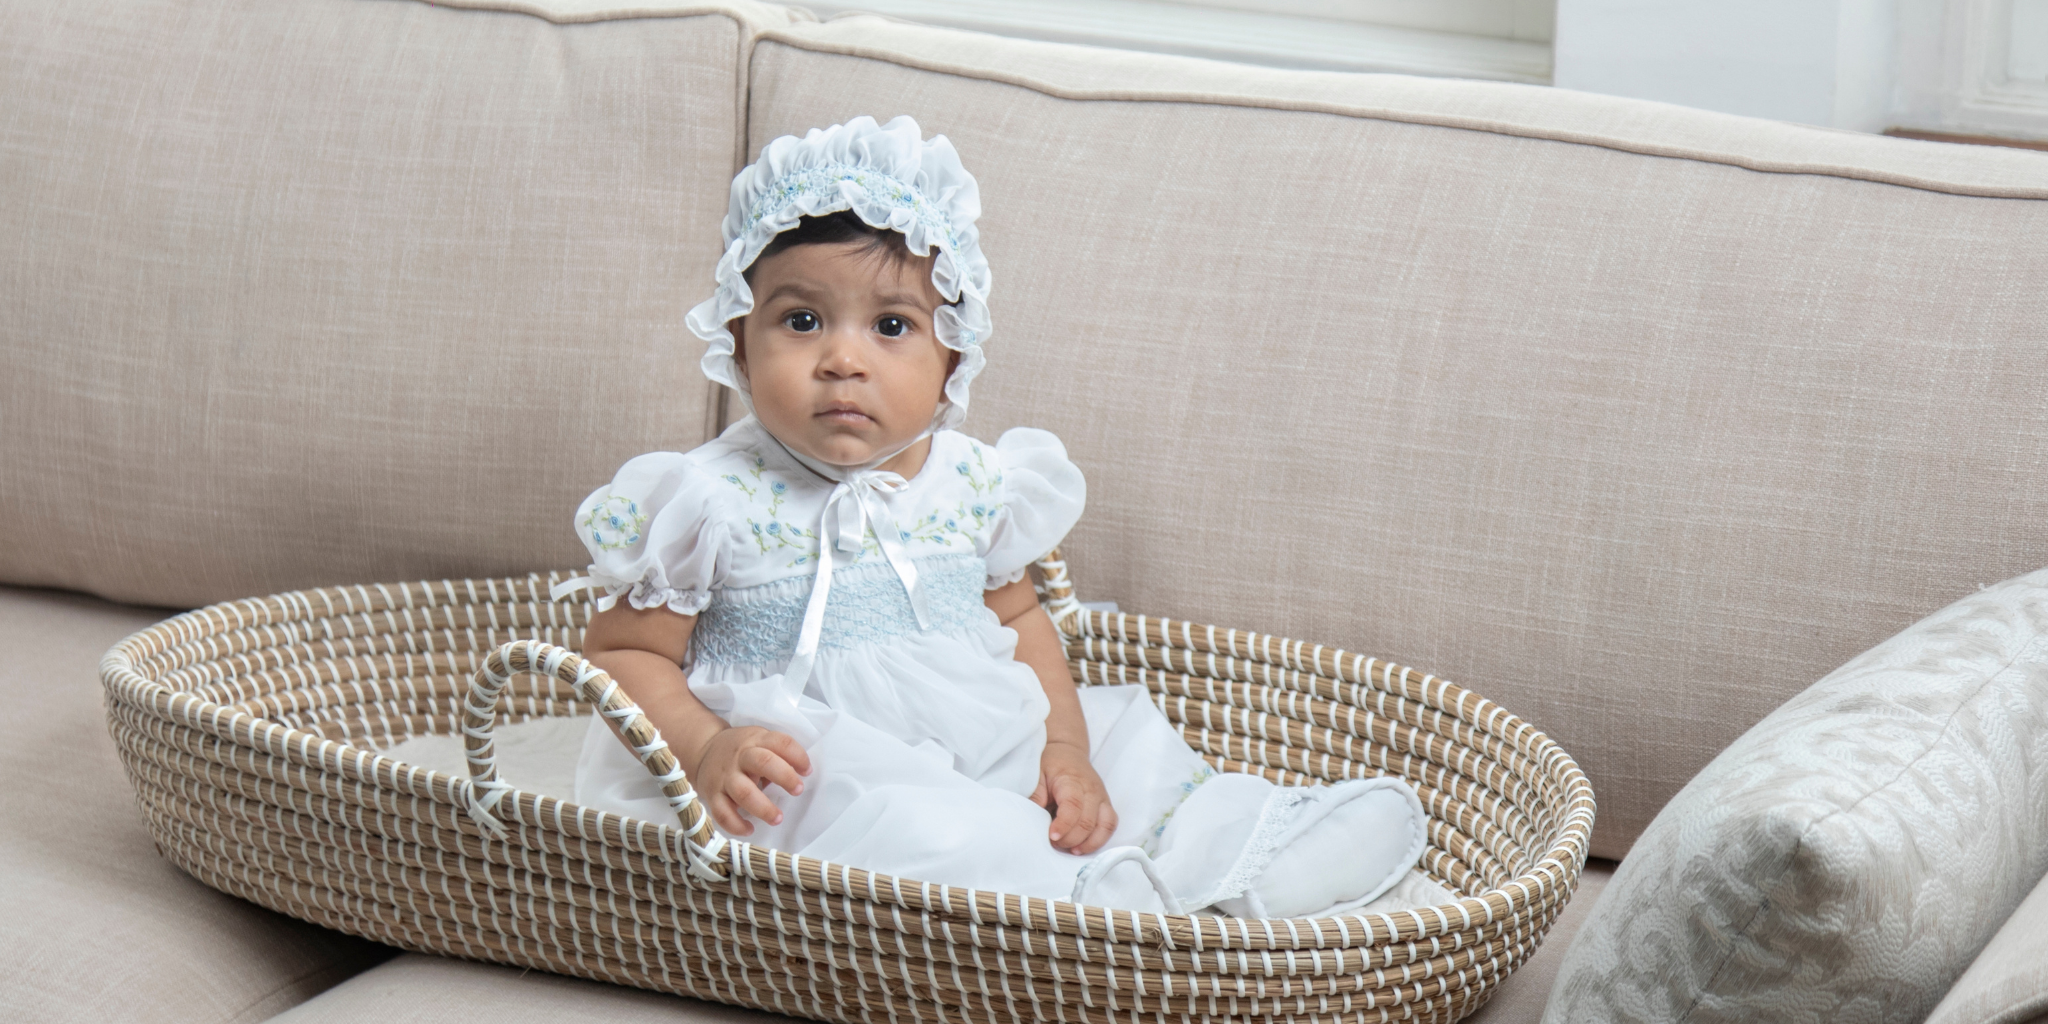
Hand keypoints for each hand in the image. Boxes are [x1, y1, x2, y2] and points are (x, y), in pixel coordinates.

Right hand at [694, 726, 810, 834]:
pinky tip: (749, 829)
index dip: (798, 756)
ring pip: (743, 792)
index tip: (807, 771)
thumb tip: (801, 773)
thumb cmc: (741, 751)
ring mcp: (725, 776)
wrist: (703, 750)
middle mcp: (740, 756)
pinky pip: (722, 813)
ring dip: (763, 808)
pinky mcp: (712, 794)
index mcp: (756, 740)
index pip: (781, 742)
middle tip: (798, 790)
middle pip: (763, 762)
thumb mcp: (759, 741)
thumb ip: (778, 753)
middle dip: (785, 777)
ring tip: (778, 818)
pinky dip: (736, 824)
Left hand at [1030, 740, 1115, 853]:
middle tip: (1054, 842)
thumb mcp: (1036, 775)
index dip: (1064, 825)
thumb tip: (1031, 819)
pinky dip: (1099, 840)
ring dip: (1088, 843)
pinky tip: (1082, 847)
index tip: (1051, 836)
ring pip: (1105, 825)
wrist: (1067, 751)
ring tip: (1071, 850)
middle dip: (1071, 838)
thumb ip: (1034, 796)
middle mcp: (1091, 789)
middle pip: (1088, 821)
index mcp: (1072, 780)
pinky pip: (1110, 825)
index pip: (1073, 805)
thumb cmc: (1050, 764)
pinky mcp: (1106, 805)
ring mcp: (1101, 798)